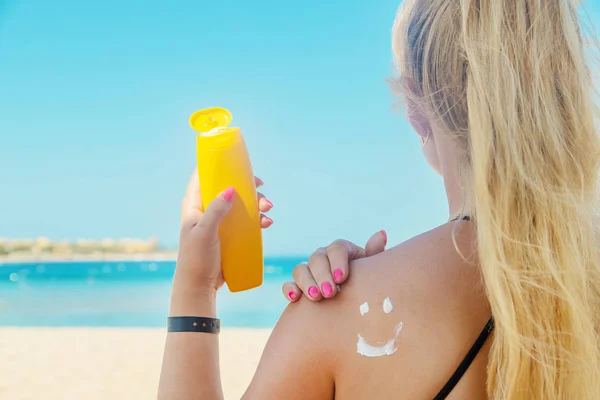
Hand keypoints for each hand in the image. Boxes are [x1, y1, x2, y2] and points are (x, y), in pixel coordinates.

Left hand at [174, 170, 273, 296]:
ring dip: (256, 204)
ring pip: (240, 205)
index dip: (220, 166)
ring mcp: (219, 223)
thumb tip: (230, 189)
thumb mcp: (205, 232)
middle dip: (247, 187)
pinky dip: (257, 220)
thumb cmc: (196, 259)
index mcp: (194, 205)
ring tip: (267, 210)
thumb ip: (216, 211)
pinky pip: (246, 222)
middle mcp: (206, 210)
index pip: (203, 177)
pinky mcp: (229, 236)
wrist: (200, 286)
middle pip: (228, 189)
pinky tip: (266, 223)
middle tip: (261, 188)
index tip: (238, 164)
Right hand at [282, 231, 386, 301]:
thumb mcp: (372, 270)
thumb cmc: (367, 284)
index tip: (342, 278)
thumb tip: (381, 233)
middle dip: (322, 275)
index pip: (337, 248)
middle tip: (329, 292)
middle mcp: (323, 258)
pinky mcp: (298, 287)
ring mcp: (309, 272)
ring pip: (300, 269)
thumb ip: (374, 254)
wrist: (354, 305)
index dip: (338, 261)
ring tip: (315, 297)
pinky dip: (289, 289)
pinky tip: (294, 298)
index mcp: (342, 251)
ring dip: (306, 282)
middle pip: (317, 258)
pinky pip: (288, 284)